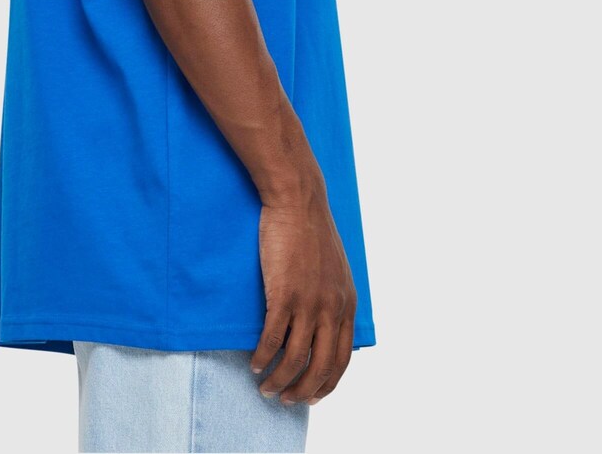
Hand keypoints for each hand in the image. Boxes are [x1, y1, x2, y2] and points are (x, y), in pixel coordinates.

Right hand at [250, 182, 356, 405]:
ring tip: (266, 387)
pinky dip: (263, 357)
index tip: (312, 396)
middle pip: (320, 367)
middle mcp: (331, 308)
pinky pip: (272, 339)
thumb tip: (326, 324)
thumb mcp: (337, 269)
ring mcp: (308, 302)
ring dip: (279, 380)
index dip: (326, 383)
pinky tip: (254, 363)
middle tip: (286, 400)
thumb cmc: (312, 231)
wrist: (298, 201)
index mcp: (347, 303)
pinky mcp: (283, 293)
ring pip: (295, 359)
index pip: (341, 359)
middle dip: (303, 391)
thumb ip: (335, 297)